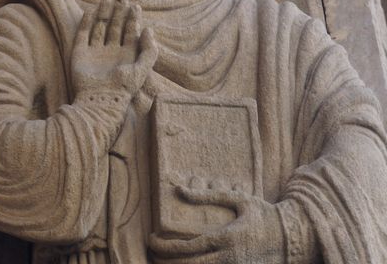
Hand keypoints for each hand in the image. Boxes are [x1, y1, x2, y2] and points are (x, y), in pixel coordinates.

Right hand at [71, 0, 156, 102]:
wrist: (99, 100)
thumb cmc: (123, 88)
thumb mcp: (142, 70)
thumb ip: (149, 51)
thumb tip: (149, 29)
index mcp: (127, 55)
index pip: (131, 32)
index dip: (133, 18)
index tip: (136, 5)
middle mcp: (111, 51)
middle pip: (116, 26)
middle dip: (119, 11)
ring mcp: (95, 52)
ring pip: (100, 27)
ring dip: (104, 12)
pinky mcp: (80, 54)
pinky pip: (83, 34)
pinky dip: (87, 22)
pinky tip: (92, 10)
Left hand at [149, 186, 283, 263]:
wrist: (296, 237)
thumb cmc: (265, 214)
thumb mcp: (238, 199)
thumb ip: (207, 196)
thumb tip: (178, 190)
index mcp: (227, 238)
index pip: (187, 247)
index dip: (165, 247)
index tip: (151, 239)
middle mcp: (230, 258)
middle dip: (165, 262)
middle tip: (151, 254)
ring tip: (163, 261)